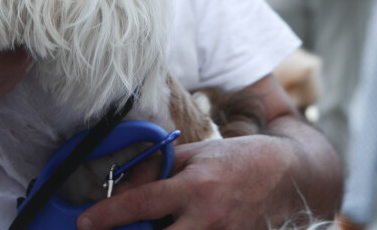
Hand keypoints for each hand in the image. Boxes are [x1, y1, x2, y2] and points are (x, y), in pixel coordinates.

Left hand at [77, 135, 321, 229]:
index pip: (142, 202)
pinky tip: (172, 228)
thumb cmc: (241, 160)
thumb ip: (164, 168)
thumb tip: (126, 181)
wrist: (292, 177)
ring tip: (146, 227)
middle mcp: (208, 218)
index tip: (84, 222)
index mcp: (196, 186)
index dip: (108, 214)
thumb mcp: (200, 153)